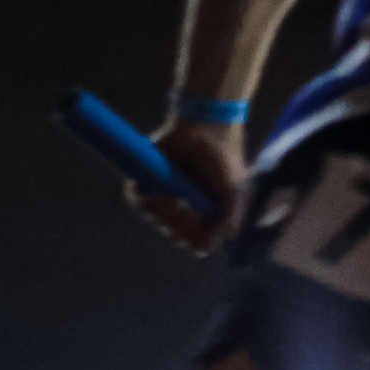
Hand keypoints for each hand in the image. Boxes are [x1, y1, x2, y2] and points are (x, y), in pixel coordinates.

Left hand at [126, 121, 248, 254]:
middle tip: (186, 202)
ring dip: (164, 210)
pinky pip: (136, 201)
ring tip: (174, 193)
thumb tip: (220, 239)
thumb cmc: (224, 159)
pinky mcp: (145, 180)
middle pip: (175, 235)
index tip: (200, 219)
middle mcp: (183, 210)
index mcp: (205, 217)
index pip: (196, 244)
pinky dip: (145, 199)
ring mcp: (163, 196)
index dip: (196, 236)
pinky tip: (161, 189)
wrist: (206, 125)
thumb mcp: (234, 194)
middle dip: (180, 221)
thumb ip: (228, 221)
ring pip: (155, 219)